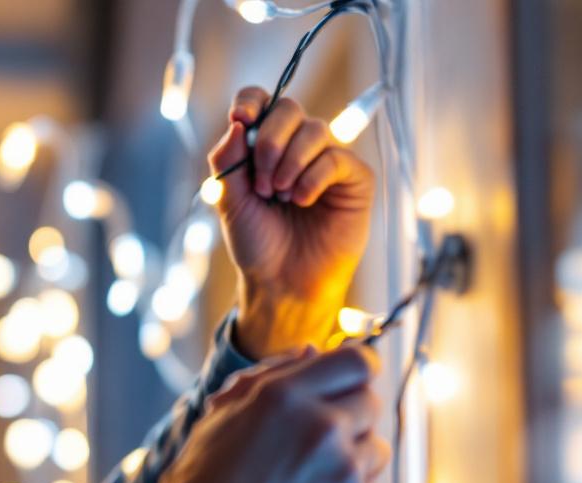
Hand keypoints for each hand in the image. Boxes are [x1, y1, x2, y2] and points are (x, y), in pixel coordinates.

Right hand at [91, 344, 387, 482]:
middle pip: (370, 403)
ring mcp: (345, 474)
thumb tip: (313, 351)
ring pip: (376, 449)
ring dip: (352, 458)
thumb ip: (270, 376)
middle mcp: (321, 428)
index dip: (356, 371)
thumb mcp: (220, 417)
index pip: (358, 361)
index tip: (347, 385)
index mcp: (284, 396)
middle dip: (347, 417)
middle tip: (312, 445)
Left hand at [208, 87, 375, 358]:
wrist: (281, 282)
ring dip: (290, 162)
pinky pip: (336, 158)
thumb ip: (227, 162)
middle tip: (260, 184)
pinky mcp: (354, 180)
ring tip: (280, 196)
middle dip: (268, 141)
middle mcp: (297, 147)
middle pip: (288, 109)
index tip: (240, 119)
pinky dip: (312, 178)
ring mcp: (327, 160)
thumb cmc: (257, 243)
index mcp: (264, 146)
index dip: (251, 101)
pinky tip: (302, 201)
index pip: (261, 102)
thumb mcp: (230, 202)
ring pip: (314, 129)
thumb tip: (236, 124)